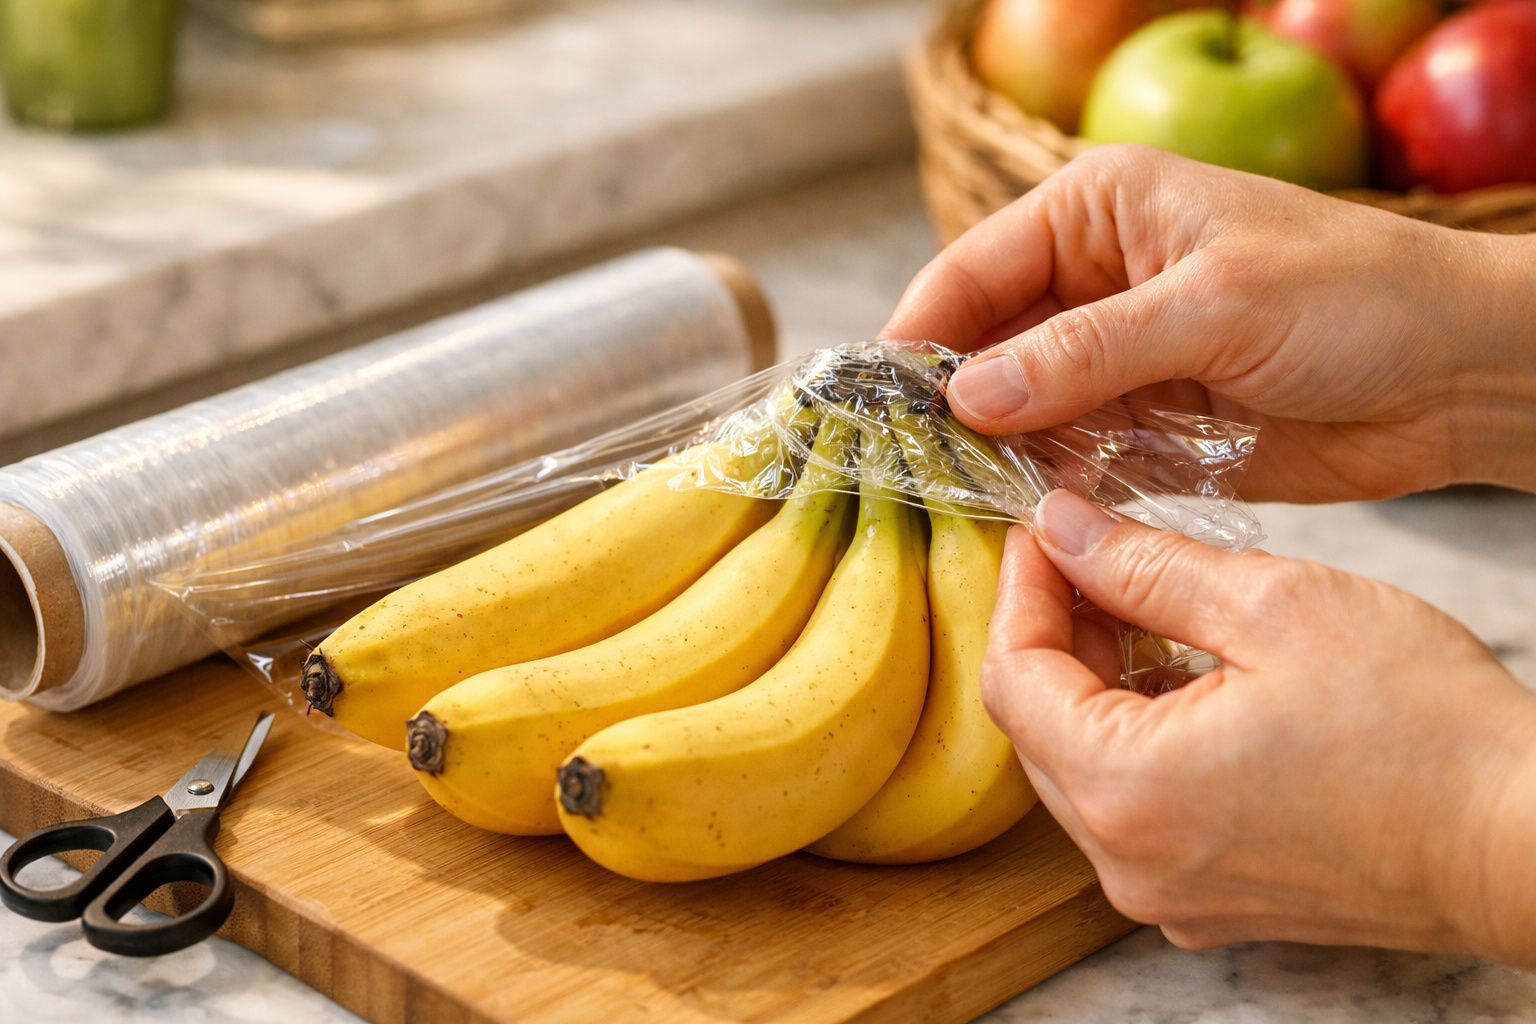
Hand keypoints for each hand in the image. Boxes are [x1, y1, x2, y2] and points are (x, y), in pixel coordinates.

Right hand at [884, 145, 1535, 501]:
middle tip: (902, 467)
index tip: (870, 404)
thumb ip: (1086, 352)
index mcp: (1098, 211)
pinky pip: (1067, 457)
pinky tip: (1018, 516)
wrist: (1460, 375)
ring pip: (1018, 409)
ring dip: (992, 453)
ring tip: (952, 501)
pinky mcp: (1142, 426)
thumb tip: (967, 395)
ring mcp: (1114, 359)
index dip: (918, 335)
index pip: (973, 270)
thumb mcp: (1215, 307)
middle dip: (947, 404)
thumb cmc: (1356, 299)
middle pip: (983, 345)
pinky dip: (1043, 486)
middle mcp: (1092, 281)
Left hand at [984, 489, 1535, 966]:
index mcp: (1127, 789)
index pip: (1013, 675)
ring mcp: (1165, 893)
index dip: (1020, 589)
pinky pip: (1132, 807)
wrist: (1527, 842)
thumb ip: (1145, 566)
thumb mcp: (1276, 607)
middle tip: (1091, 556)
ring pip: (1081, 767)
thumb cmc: (1426, 731)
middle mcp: (1128, 861)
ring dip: (1096, 683)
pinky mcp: (1206, 900)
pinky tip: (1184, 679)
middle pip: (1037, 726)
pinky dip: (1137, 737)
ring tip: (1145, 607)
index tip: (1044, 531)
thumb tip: (1062, 529)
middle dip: (1054, 632)